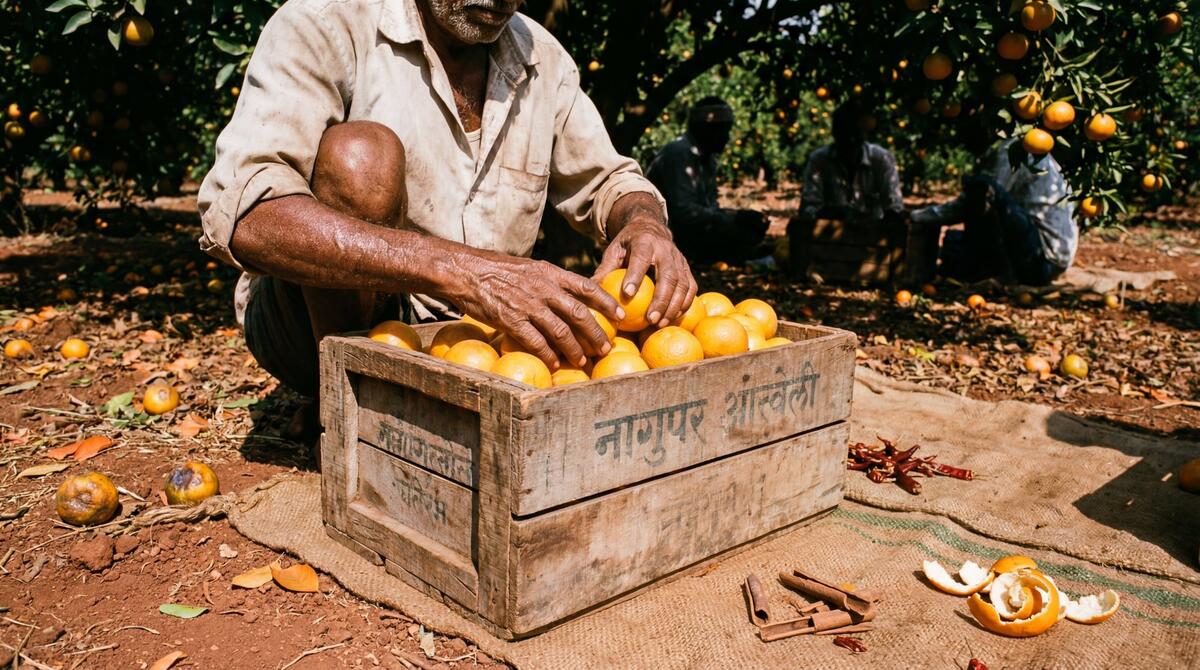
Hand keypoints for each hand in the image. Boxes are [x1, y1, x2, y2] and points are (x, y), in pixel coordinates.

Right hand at [454, 254, 620, 369]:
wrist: (464, 270)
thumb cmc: (494, 269)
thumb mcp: (527, 267)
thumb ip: (547, 280)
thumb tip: (565, 296)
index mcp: (549, 273)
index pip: (586, 287)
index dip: (607, 302)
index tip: (620, 315)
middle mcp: (543, 288)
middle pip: (579, 313)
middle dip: (596, 333)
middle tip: (605, 347)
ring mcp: (528, 305)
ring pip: (561, 331)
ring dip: (575, 349)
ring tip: (583, 361)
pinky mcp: (511, 320)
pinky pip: (536, 342)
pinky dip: (548, 355)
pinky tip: (555, 364)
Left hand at [593, 220, 696, 328]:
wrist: (651, 229)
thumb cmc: (627, 245)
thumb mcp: (614, 251)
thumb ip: (604, 270)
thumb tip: (588, 294)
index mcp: (644, 241)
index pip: (641, 258)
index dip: (636, 275)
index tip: (627, 294)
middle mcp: (665, 249)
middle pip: (668, 275)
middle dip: (660, 299)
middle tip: (650, 319)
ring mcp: (679, 259)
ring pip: (682, 284)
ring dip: (673, 306)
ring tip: (659, 323)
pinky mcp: (687, 269)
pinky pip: (690, 288)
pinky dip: (684, 304)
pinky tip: (672, 318)